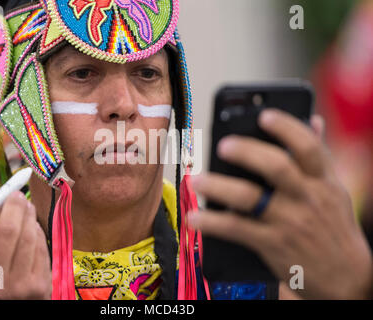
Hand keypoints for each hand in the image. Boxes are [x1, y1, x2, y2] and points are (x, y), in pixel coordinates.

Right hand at [0, 192, 51, 299]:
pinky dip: (37, 233)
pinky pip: (41, 249)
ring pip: (28, 237)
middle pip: (7, 231)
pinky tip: (33, 225)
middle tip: (16, 195)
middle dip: (14, 206)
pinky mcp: (41, 285)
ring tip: (27, 206)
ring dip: (29, 215)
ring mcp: (21, 284)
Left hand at [189, 109, 372, 299]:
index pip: (308, 147)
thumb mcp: (334, 188)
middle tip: (222, 145)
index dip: (286, 128)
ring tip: (197, 180)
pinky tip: (195, 217)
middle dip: (247, 152)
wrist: (345, 275)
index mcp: (323, 180)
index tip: (264, 116)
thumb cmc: (333, 224)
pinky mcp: (272, 244)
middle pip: (276, 167)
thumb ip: (320, 156)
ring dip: (219, 187)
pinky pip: (237, 230)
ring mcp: (288, 222)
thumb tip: (313, 119)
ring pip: (250, 198)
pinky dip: (213, 223)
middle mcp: (306, 198)